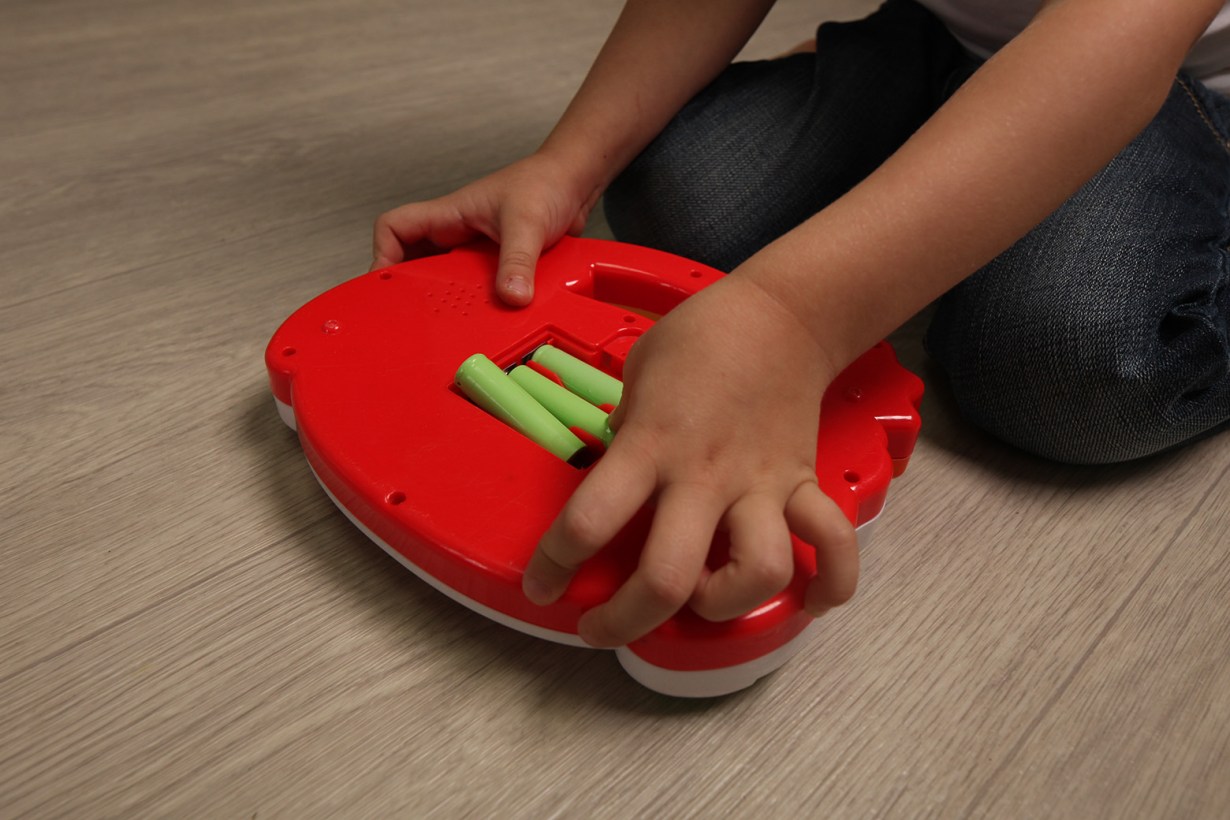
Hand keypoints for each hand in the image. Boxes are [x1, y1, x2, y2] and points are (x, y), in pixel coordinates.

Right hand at [371, 152, 600, 305]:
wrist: (575, 182)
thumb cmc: (545, 184)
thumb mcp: (527, 223)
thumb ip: (517, 260)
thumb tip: (512, 297)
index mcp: (449, 216)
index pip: (395, 228)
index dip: (382, 254)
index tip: (387, 286)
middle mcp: (456, 234)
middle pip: (415, 262)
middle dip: (413, 289)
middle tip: (415, 317)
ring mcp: (475, 251)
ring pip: (446, 279)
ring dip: (448, 299)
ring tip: (448, 323)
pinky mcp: (497, 265)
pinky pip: (477, 288)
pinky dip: (478, 303)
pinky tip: (486, 318)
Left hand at [521, 274, 859, 646]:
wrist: (781, 314)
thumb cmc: (697, 340)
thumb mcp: (636, 377)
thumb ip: (624, 437)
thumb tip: (613, 483)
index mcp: (650, 443)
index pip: (591, 518)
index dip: (555, 565)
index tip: (543, 587)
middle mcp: (705, 474)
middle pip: (669, 577)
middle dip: (627, 620)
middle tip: (602, 629)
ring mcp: (762, 483)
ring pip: (761, 572)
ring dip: (726, 605)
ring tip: (701, 598)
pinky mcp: (804, 484)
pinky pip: (834, 544)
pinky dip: (830, 583)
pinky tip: (810, 601)